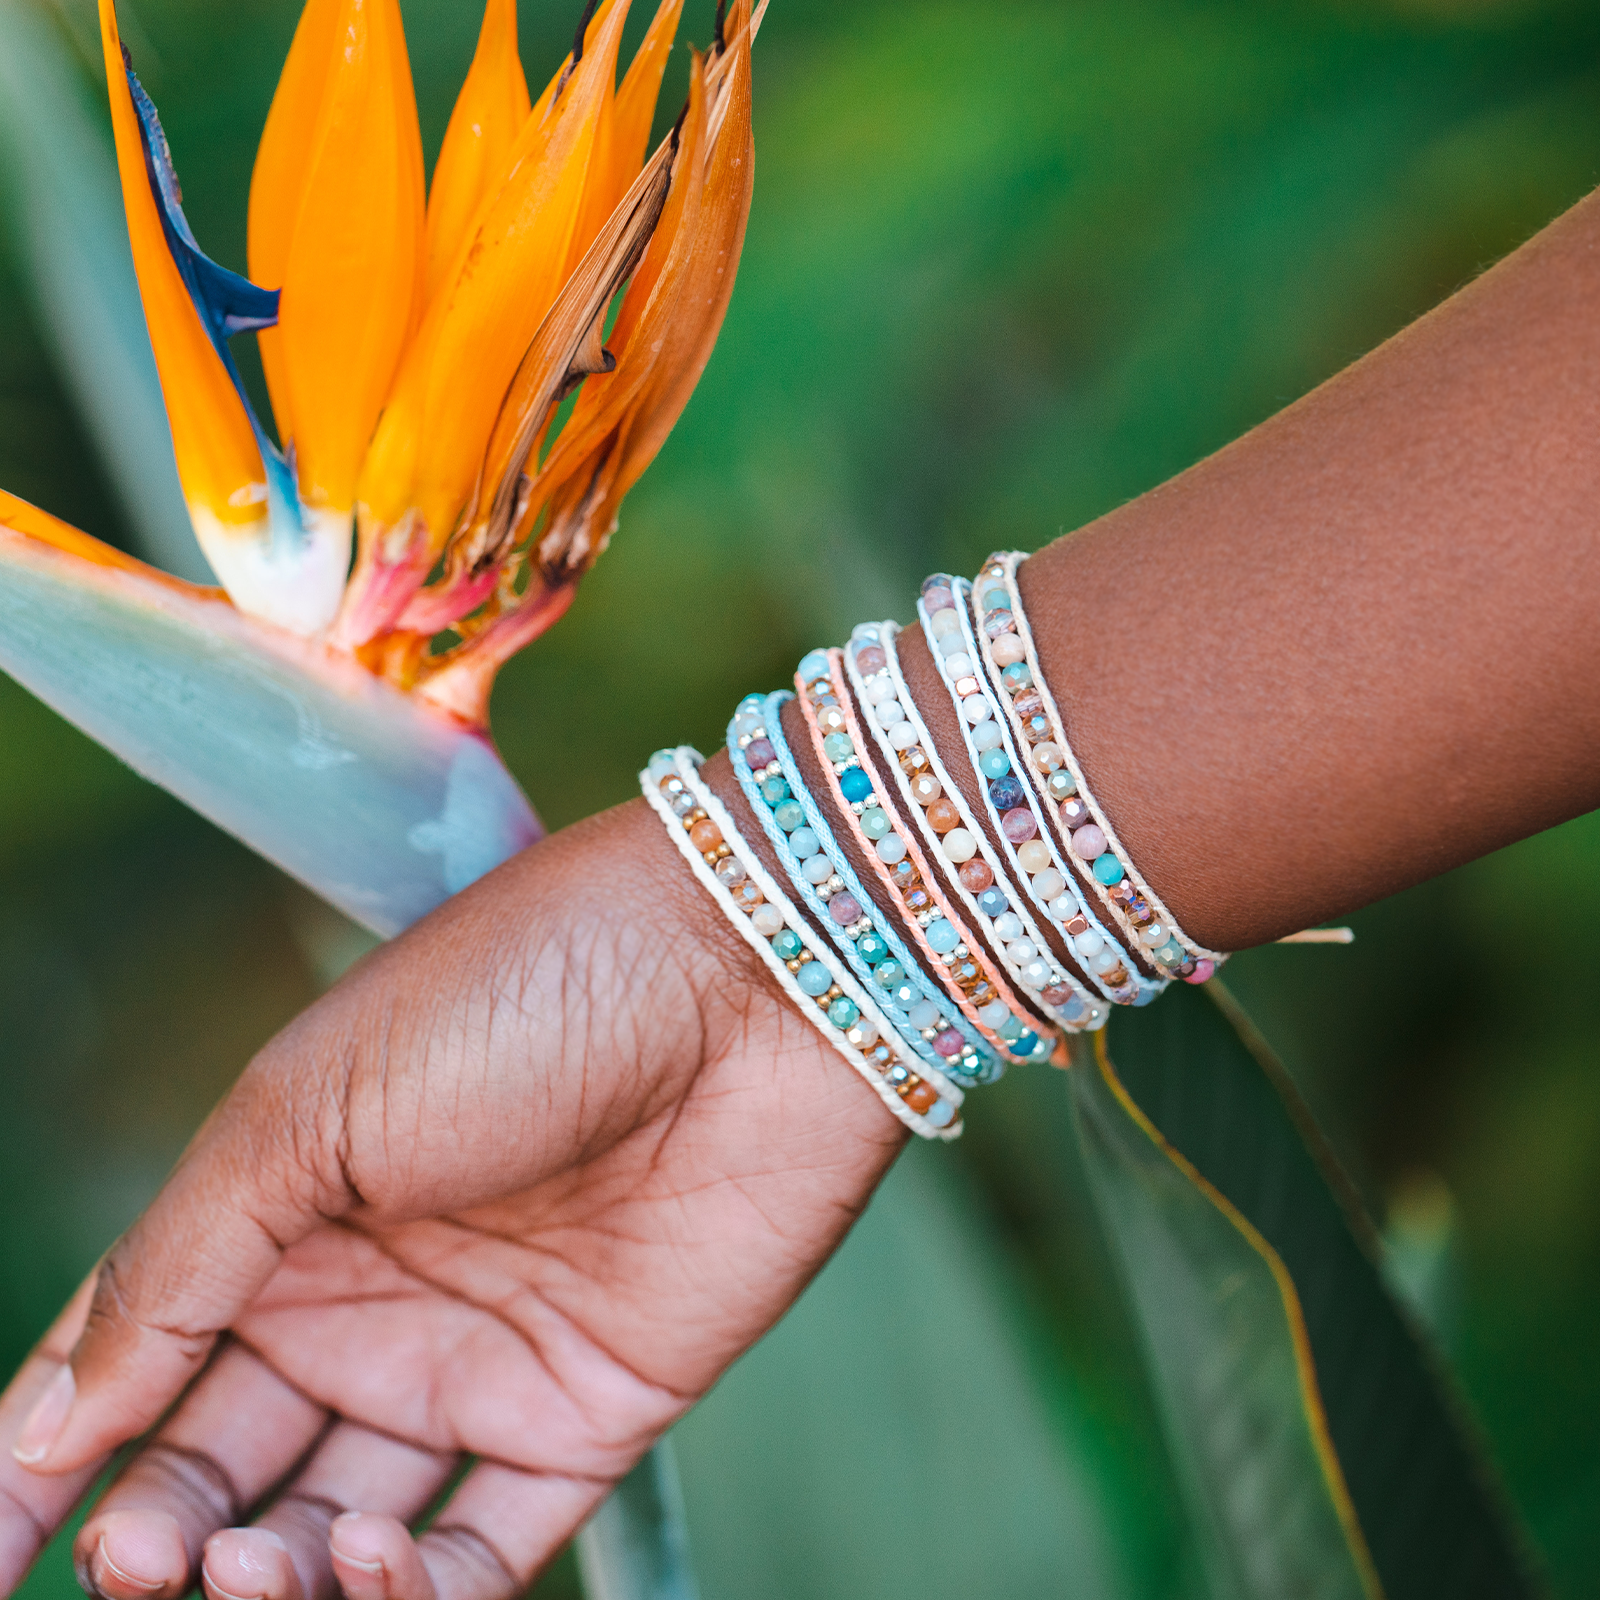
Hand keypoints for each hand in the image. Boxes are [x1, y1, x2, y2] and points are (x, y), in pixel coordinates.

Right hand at [0, 787, 903, 1599]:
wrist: (751, 971)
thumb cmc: (526, 990)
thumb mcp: (309, 1103)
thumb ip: (179, 1262)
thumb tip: (49, 1416)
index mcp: (282, 1198)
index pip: (129, 1352)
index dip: (43, 1458)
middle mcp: (375, 1288)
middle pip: (224, 1458)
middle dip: (162, 1535)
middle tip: (138, 1565)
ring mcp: (482, 1353)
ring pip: (341, 1525)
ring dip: (275, 1574)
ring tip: (246, 1564)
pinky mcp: (594, 1404)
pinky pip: (487, 1543)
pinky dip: (415, 1589)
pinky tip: (370, 1561)